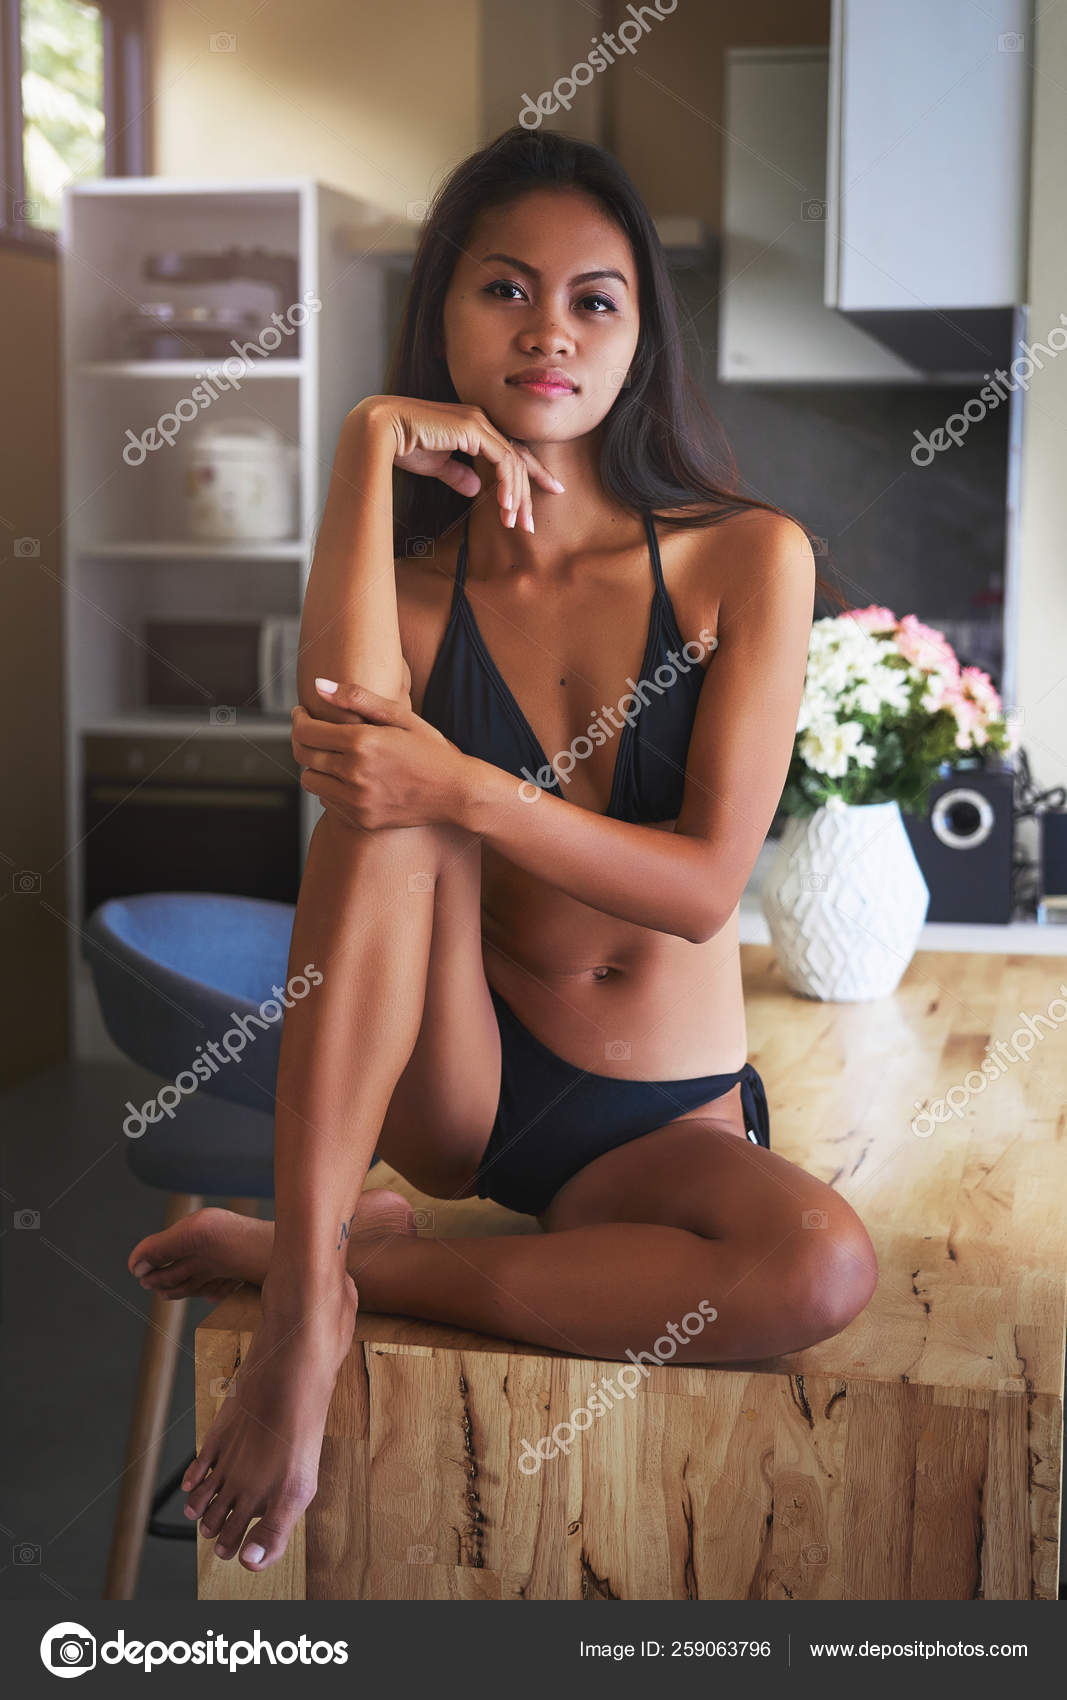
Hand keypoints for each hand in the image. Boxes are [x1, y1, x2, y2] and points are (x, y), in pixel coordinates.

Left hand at [292, 679, 467, 831]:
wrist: (458, 793)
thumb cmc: (432, 750)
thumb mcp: (400, 716)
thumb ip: (357, 698)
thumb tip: (317, 685)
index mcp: (362, 742)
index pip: (307, 731)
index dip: (298, 719)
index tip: (302, 713)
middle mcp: (355, 773)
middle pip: (303, 756)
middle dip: (301, 739)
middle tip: (311, 731)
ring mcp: (357, 801)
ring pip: (310, 781)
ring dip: (315, 766)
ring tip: (332, 755)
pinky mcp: (361, 820)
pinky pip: (327, 803)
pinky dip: (331, 788)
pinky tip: (349, 777)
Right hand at [352, 394, 564, 533]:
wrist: (382, 432)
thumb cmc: (403, 445)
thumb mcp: (437, 466)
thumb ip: (458, 474)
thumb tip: (476, 488)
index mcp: (474, 427)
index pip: (510, 453)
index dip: (529, 475)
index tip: (542, 496)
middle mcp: (481, 421)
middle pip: (518, 458)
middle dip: (527, 494)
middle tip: (529, 524)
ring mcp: (478, 422)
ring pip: (513, 462)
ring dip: (517, 496)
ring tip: (514, 523)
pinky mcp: (473, 429)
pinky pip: (502, 460)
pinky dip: (507, 484)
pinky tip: (505, 506)